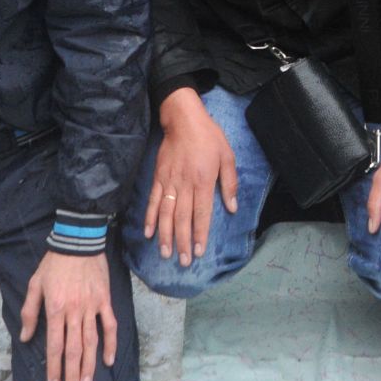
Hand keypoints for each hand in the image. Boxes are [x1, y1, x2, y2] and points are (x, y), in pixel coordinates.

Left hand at [20, 250, 115, 380]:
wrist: (78, 239)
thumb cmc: (54, 262)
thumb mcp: (35, 284)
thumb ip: (30, 312)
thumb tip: (25, 336)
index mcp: (56, 308)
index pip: (54, 345)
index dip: (54, 367)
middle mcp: (74, 311)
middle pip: (74, 349)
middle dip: (72, 374)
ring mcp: (91, 306)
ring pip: (91, 341)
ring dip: (89, 365)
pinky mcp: (104, 299)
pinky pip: (109, 324)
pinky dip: (110, 343)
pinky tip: (109, 359)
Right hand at [142, 86, 237, 266]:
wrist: (184, 118)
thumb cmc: (209, 136)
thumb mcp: (227, 155)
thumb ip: (230, 182)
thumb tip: (232, 208)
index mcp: (203, 180)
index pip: (201, 213)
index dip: (199, 234)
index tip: (198, 252)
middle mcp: (185, 184)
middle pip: (183, 218)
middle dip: (182, 241)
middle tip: (182, 262)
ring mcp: (169, 182)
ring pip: (165, 213)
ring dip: (165, 235)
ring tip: (165, 253)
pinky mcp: (158, 177)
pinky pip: (152, 200)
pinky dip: (149, 218)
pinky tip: (148, 233)